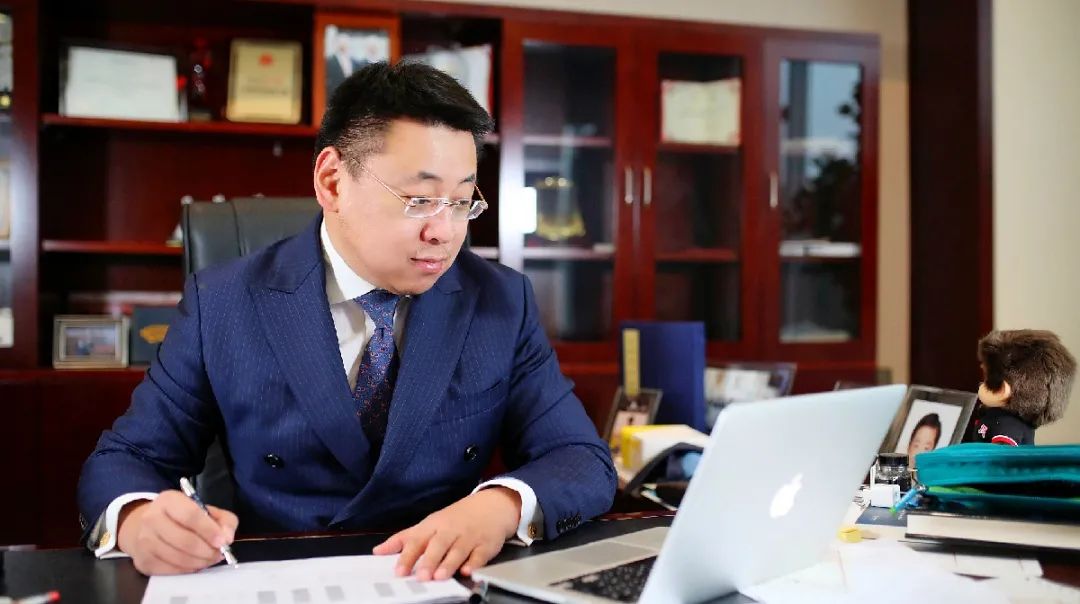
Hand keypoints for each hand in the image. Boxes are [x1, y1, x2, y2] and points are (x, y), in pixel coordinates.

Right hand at [116, 490, 237, 575]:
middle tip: (219, 554)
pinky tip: (194, 564)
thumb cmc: (181, 517)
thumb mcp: (204, 509)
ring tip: (209, 559)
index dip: (209, 530)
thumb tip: (227, 537)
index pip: (191, 515)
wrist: (145, 527)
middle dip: (207, 551)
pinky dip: (187, 569)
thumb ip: (223, 520)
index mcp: (168, 500)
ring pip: (177, 558)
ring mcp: (144, 541)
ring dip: (199, 562)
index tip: (223, 541)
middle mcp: (152, 518)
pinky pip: (170, 570)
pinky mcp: (143, 561)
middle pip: (184, 540)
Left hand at [373, 487, 520, 580]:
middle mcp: (450, 531)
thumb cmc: (455, 519)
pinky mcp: (486, 545)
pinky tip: (468, 571)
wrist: (491, 506)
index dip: (407, 556)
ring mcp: (469, 537)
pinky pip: (480, 555)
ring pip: (458, 550)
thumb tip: (378, 551)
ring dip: (449, 563)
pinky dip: (475, 563)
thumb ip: (404, 539)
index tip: (399, 570)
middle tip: (422, 576)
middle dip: (429, 560)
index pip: (417, 540)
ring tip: (440, 576)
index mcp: (433, 526)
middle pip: (438, 545)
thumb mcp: (428, 525)